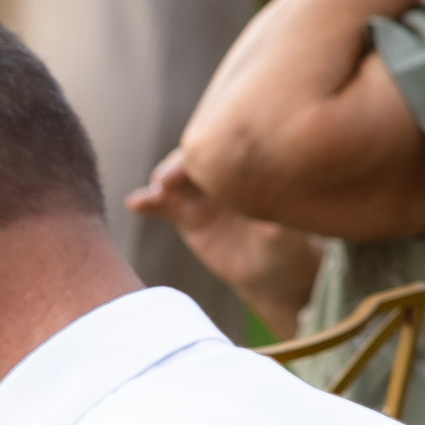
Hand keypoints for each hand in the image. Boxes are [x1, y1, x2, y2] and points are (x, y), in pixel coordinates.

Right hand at [128, 150, 325, 335]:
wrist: (273, 274)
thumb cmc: (289, 248)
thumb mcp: (285, 234)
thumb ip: (271, 220)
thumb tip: (264, 213)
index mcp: (252, 170)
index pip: (227, 150)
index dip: (210, 153)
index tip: (197, 163)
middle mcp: (226, 176)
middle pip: (197, 158)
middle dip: (181, 165)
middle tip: (167, 179)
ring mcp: (205, 194)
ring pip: (177, 179)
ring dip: (163, 181)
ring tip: (157, 193)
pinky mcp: (189, 215)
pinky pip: (165, 205)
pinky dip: (149, 202)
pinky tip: (134, 204)